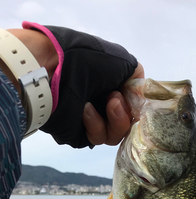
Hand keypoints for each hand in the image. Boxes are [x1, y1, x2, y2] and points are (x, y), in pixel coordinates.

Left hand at [21, 22, 140, 147]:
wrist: (54, 71)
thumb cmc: (88, 61)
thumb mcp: (123, 61)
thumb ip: (137, 77)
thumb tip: (138, 92)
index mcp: (112, 85)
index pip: (134, 106)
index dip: (138, 107)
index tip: (138, 102)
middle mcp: (102, 102)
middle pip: (127, 124)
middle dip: (125, 114)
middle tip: (114, 100)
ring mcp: (91, 118)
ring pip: (115, 135)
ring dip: (114, 121)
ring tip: (105, 103)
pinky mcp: (79, 133)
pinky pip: (97, 138)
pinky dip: (95, 125)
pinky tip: (85, 110)